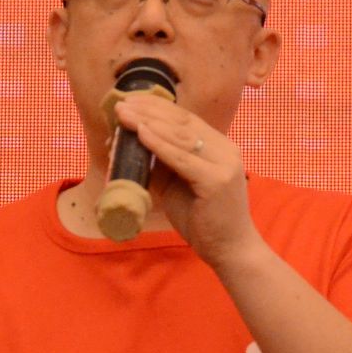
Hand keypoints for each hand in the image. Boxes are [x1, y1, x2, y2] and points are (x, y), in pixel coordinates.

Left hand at [113, 92, 266, 268]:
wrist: (230, 251)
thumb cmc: (203, 221)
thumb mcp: (177, 186)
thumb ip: (161, 164)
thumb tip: (129, 145)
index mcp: (220, 148)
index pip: (186, 120)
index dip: (158, 107)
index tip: (131, 101)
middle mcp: (226, 150)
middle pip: (183, 123)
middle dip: (149, 110)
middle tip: (121, 104)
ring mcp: (224, 164)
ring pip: (182, 137)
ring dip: (149, 122)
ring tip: (124, 115)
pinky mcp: (217, 181)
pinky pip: (183, 158)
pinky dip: (160, 144)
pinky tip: (141, 133)